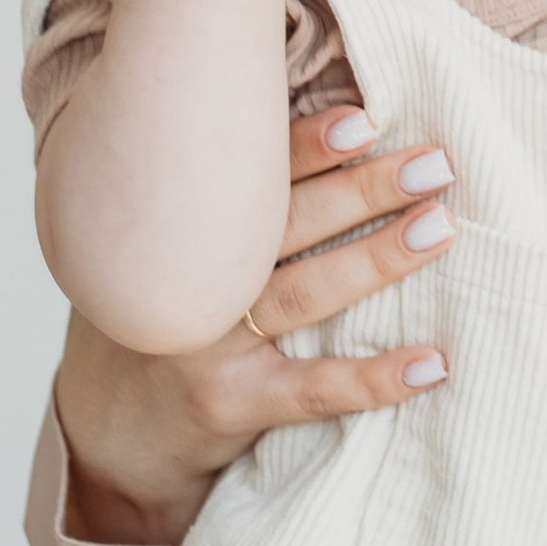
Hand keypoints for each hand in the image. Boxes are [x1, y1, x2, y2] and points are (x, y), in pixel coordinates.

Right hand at [55, 108, 457, 545]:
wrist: (105, 426)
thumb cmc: (168, 313)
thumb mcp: (170, 248)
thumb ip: (222, 199)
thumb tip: (333, 127)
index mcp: (182, 227)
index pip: (250, 175)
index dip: (308, 144)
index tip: (367, 118)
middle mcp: (191, 277)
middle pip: (287, 223)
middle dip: (364, 188)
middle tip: (434, 164)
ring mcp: (204, 342)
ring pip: (304, 293)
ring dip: (377, 258)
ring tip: (441, 228)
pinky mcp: (226, 403)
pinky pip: (311, 390)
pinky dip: (374, 378)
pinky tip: (432, 363)